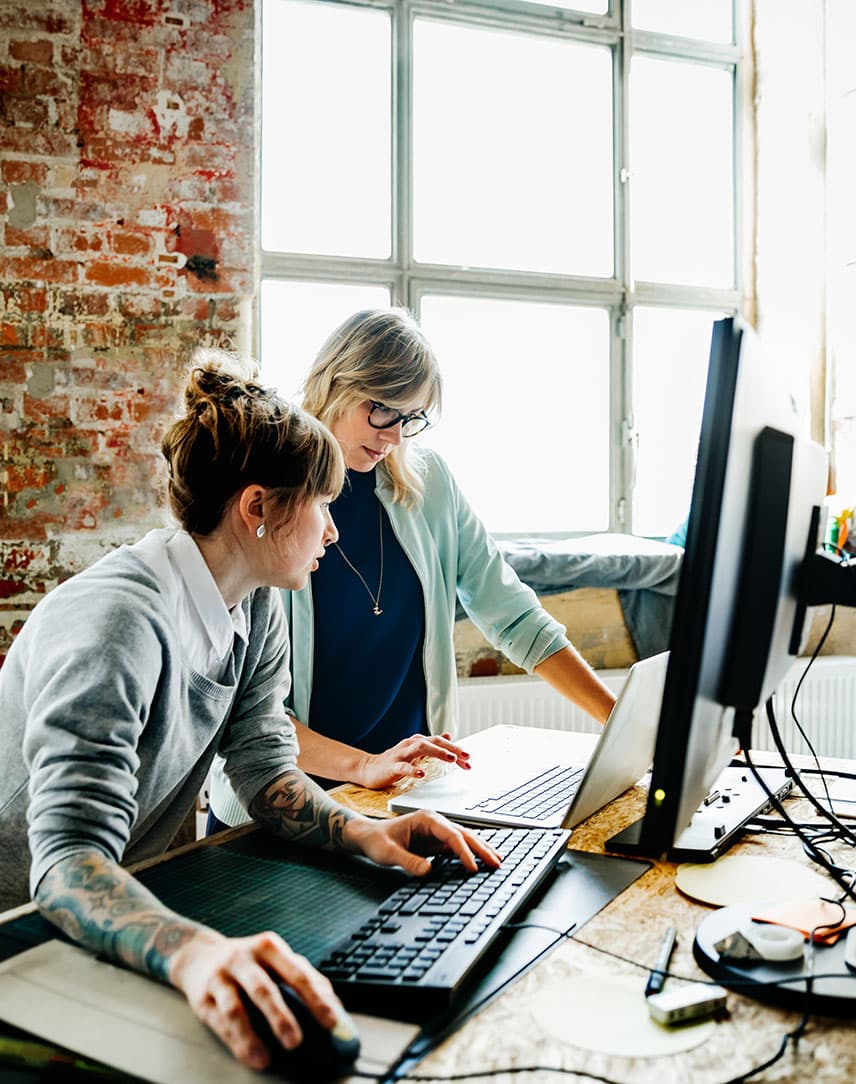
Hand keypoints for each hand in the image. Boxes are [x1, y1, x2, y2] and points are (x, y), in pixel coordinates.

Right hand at [169, 928, 342, 1070]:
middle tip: (296, 1042)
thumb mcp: (275, 959)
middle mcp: (244, 958)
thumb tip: (336, 1007)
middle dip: (281, 1017)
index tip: (332, 1022)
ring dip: (251, 1035)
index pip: (297, 973)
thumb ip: (304, 978)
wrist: (199, 955)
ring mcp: (220, 977)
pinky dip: (236, 1042)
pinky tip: (250, 1056)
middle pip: (264, 989)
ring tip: (267, 1058)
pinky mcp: (202, 997)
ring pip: (236, 1007)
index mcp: (269, 947)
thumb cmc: (249, 961)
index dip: (316, 999)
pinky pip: (219, 1022)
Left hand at [346, 809, 500, 875]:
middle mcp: (435, 823)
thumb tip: (428, 871)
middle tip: (497, 863)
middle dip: (481, 848)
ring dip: (480, 850)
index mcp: (426, 819)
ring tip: (496, 861)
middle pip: (464, 834)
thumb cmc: (377, 840)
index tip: (472, 868)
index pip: (451, 835)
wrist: (368, 836)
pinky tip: (481, 861)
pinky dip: (471, 854)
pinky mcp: (436, 843)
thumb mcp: (388, 853)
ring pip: (464, 840)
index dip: (463, 852)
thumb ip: (408, 861)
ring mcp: (437, 832)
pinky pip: (457, 848)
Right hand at [356, 731, 471, 788]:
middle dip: (451, 748)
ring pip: (420, 748)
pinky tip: (421, 774)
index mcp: (418, 742)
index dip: (456, 749)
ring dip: (437, 752)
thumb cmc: (394, 762)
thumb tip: (448, 735)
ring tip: (450, 759)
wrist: (368, 769)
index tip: (469, 759)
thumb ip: (432, 745)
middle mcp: (410, 744)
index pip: (440, 742)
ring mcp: (400, 754)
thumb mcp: (416, 752)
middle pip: (433, 741)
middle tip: (466, 756)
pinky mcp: (391, 766)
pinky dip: (412, 769)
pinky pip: (403, 767)